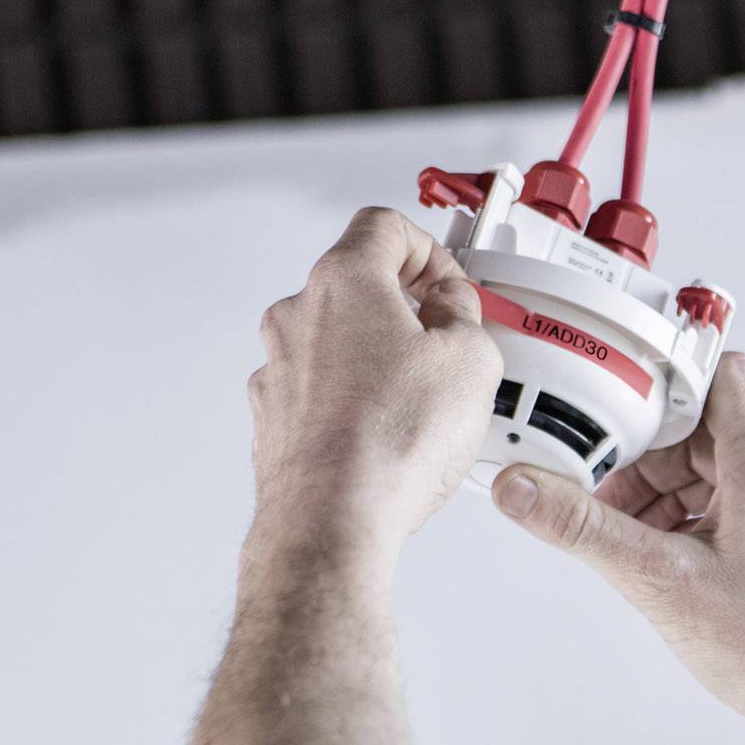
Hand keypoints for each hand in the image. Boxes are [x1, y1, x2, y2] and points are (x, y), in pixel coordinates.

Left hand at [249, 208, 499, 554]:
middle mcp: (298, 315)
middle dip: (404, 307)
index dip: (428, 248)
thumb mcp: (471, 361)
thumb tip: (453, 308)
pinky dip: (349, 400)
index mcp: (345, 281)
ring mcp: (279, 367)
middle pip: (356, 284)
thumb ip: (465, 315)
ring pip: (335, 341)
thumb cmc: (389, 442)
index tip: (448, 282)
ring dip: (375, 356)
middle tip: (443, 341)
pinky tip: (384, 434)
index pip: (384, 226)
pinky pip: (317, 390)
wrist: (332, 518)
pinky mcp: (273, 416)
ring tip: (417, 400)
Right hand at [492, 353, 744, 735]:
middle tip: (605, 499)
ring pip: (721, 468)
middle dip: (649, 461)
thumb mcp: (661, 584)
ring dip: (668, 494)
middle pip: (707, 428)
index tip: (613, 407)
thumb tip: (526, 491)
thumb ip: (585, 529)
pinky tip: (672, 561)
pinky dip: (697, 518)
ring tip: (635, 542)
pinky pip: (741, 501)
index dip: (660, 385)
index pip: (718, 375)